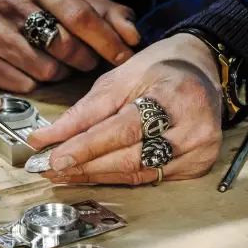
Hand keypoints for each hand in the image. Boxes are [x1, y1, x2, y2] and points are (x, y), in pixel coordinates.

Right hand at [0, 0, 139, 92]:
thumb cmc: (46, 14)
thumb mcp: (79, 5)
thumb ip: (111, 16)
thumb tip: (132, 37)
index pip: (80, 16)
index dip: (106, 40)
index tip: (124, 57)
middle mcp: (9, 2)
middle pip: (63, 45)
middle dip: (83, 59)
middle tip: (85, 60)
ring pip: (45, 69)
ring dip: (60, 73)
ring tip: (58, 63)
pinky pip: (24, 84)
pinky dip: (36, 83)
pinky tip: (35, 71)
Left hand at [28, 33, 222, 184]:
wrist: (201, 71)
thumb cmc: (158, 69)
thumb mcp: (119, 78)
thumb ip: (84, 111)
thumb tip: (46, 137)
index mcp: (174, 97)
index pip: (123, 130)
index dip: (86, 148)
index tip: (53, 158)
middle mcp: (193, 129)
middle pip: (130, 158)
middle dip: (84, 166)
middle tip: (50, 168)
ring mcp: (199, 151)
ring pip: (136, 174)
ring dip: (95, 175)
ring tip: (63, 172)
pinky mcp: (196, 166)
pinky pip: (147, 178)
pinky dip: (115, 176)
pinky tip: (91, 173)